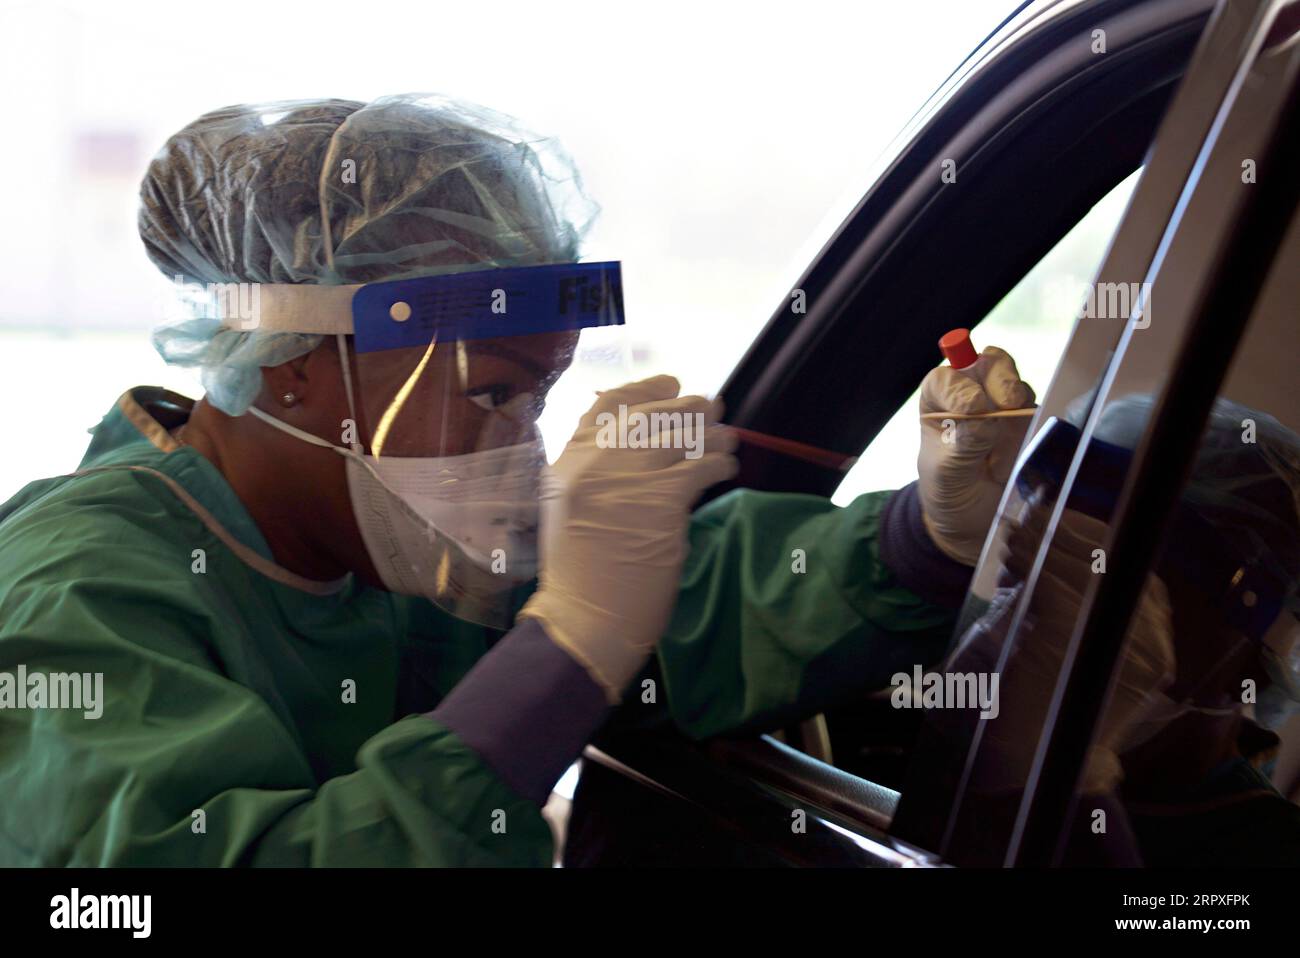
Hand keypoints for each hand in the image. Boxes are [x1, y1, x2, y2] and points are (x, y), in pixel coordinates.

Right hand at [517, 375, 737, 701]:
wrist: (583, 621)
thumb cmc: (581, 578)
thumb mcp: (572, 512)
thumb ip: (599, 477)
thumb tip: (649, 449)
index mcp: (568, 463)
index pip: (608, 406)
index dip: (644, 389)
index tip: (671, 383)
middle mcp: (593, 462)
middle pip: (651, 415)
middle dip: (689, 408)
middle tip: (714, 408)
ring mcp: (626, 477)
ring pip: (680, 436)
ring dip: (711, 434)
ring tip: (728, 439)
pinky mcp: (659, 499)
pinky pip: (700, 467)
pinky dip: (719, 464)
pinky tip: (728, 468)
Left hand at [917, 346, 1034, 564]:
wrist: (975, 521)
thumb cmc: (949, 492)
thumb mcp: (947, 474)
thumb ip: (964, 444)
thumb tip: (985, 418)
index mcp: (939, 404)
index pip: (945, 378)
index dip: (959, 386)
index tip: (972, 408)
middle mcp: (972, 396)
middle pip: (988, 365)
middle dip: (1000, 379)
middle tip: (1007, 404)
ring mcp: (1003, 408)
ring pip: (1016, 385)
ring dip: (1016, 405)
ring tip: (1005, 443)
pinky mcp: (1029, 424)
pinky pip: (1038, 411)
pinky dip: (1034, 424)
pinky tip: (1021, 450)